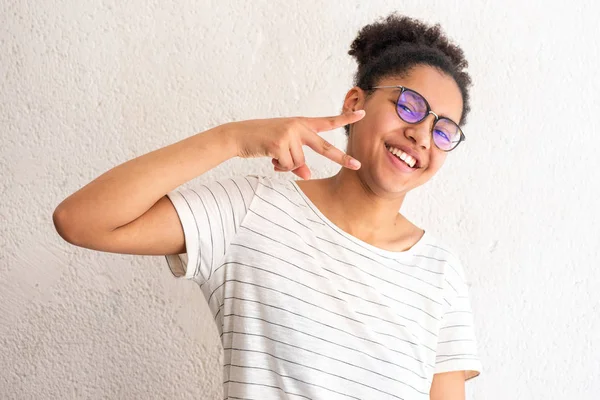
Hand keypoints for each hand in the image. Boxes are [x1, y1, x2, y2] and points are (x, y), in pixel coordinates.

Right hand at [227, 110, 364, 179]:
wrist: (238, 135)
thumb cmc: (262, 141)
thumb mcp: (283, 148)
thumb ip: (298, 161)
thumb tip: (308, 175)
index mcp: (301, 123)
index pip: (327, 121)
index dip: (345, 118)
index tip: (362, 114)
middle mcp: (298, 126)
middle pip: (324, 147)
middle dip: (341, 158)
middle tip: (357, 165)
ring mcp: (289, 134)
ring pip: (300, 163)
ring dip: (288, 166)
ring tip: (275, 158)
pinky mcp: (279, 143)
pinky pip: (288, 166)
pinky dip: (280, 168)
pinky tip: (271, 160)